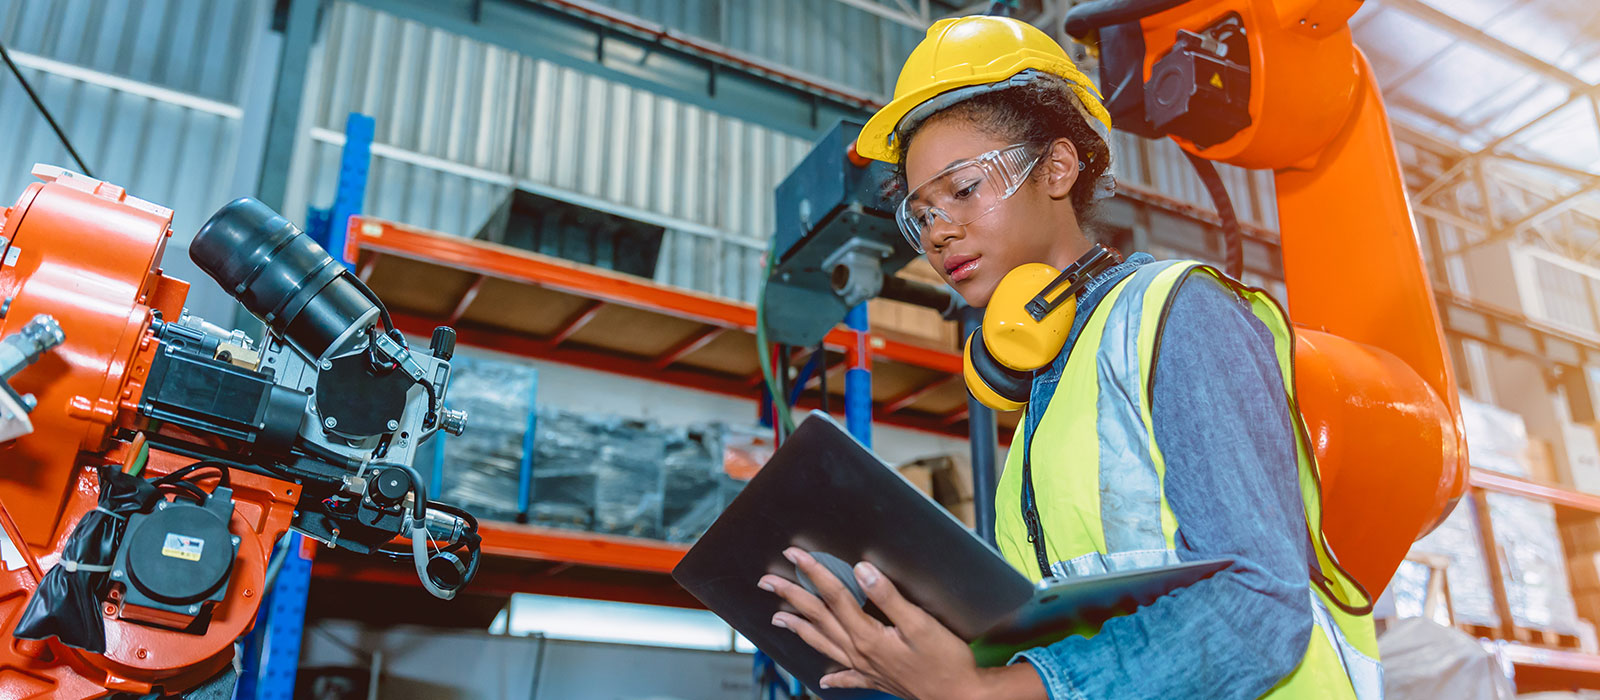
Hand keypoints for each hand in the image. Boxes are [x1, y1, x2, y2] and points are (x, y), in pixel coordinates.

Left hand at [758, 547, 1024, 699]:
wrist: (960, 697)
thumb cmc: (944, 660)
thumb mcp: (920, 624)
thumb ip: (889, 597)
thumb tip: (862, 570)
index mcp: (867, 635)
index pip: (834, 596)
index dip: (813, 573)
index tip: (794, 554)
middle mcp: (859, 651)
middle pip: (818, 618)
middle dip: (791, 597)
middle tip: (767, 581)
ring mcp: (866, 668)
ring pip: (823, 644)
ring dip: (799, 629)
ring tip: (778, 618)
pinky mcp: (877, 679)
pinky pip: (848, 678)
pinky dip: (834, 678)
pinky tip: (824, 679)